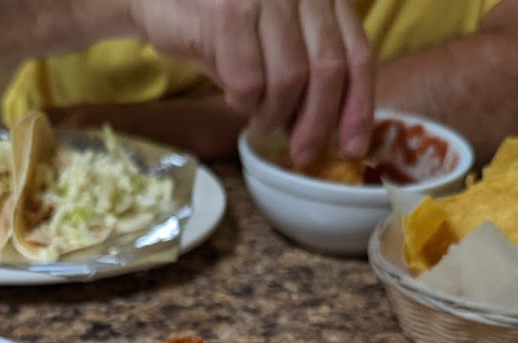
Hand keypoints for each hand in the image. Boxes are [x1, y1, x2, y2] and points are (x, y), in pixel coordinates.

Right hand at [125, 0, 374, 164]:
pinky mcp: (227, 12)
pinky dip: (243, 102)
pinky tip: (235, 97)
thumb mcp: (276, 43)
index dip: (358, 105)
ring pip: (289, 79)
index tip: (352, 146)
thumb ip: (308, 74)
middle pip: (327, 69)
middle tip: (302, 153)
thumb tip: (332, 133)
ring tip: (259, 118)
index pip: (356, 52)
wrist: (159, 0)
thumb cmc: (222, 28)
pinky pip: (248, 81)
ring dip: (274, 114)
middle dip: (317, 123)